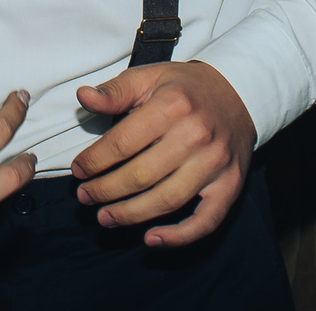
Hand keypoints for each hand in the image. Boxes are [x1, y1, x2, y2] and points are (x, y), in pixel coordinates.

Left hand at [69, 61, 254, 245]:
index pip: (123, 142)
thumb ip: (115, 91)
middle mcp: (196, 136)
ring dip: (130, 215)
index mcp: (172, 105)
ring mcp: (215, 163)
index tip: (78, 171)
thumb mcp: (148, 77)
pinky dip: (179, 236)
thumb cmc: (184, 89)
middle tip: (85, 197)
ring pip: (166, 201)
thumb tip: (83, 97)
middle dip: (105, 191)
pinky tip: (151, 239)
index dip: (94, 161)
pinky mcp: (231, 185)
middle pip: (141, 175)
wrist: (238, 94)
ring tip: (105, 218)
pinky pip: (206, 221)